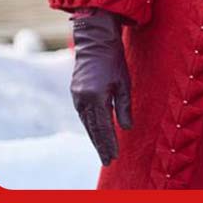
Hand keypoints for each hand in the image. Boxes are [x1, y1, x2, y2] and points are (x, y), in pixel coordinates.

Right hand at [69, 9, 131, 165]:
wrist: (95, 42)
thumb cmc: (114, 60)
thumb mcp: (124, 83)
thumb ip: (124, 107)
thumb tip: (126, 128)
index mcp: (95, 98)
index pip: (103, 127)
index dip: (109, 143)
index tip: (114, 156)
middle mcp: (82, 100)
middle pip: (93, 129)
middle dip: (101, 146)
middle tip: (108, 161)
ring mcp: (76, 97)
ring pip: (87, 124)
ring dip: (95, 138)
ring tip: (104, 151)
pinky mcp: (75, 94)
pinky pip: (84, 115)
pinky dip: (91, 126)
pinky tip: (97, 133)